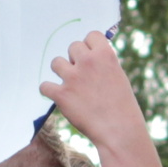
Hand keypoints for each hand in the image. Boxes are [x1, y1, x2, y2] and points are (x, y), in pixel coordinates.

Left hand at [37, 32, 147, 151]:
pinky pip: (44, 85)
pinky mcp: (61, 94)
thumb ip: (102, 64)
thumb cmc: (122, 107)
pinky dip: (49, 91)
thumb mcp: (118, 77)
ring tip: (70, 85)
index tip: (91, 58)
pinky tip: (58, 96)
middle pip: (72, 47)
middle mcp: (88, 62)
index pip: (90, 35)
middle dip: (75, 59)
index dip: (90, 47)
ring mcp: (73, 77)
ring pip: (56, 62)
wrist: (119, 131)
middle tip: (82, 76)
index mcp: (105, 55)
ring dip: (61, 72)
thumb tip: (86, 57)